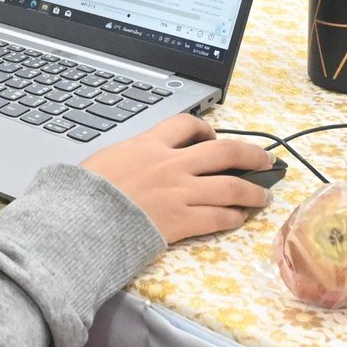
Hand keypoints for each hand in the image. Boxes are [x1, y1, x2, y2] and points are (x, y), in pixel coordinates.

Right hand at [81, 114, 273, 243]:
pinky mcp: (182, 221)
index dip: (206, 128)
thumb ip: (130, 155)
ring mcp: (180, 192)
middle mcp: (171, 164)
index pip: (187, 124)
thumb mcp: (106, 157)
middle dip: (250, 154)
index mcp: (150, 144)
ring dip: (252, 191)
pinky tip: (238, 218)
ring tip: (263, 195)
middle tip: (265, 159)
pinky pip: (217, 217)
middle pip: (223, 151)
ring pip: (230, 186)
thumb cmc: (85, 189)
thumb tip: (133, 159)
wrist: (81, 217)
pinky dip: (232, 217)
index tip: (213, 136)